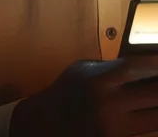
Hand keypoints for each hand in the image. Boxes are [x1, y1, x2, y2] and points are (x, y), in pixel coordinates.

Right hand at [12, 56, 157, 136]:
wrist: (48, 122)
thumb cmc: (69, 91)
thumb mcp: (84, 70)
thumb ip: (113, 67)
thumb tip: (148, 64)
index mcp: (99, 80)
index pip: (141, 66)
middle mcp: (109, 103)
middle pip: (156, 93)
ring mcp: (114, 125)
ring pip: (157, 117)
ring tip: (155, 98)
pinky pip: (147, 131)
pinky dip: (152, 120)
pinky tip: (150, 113)